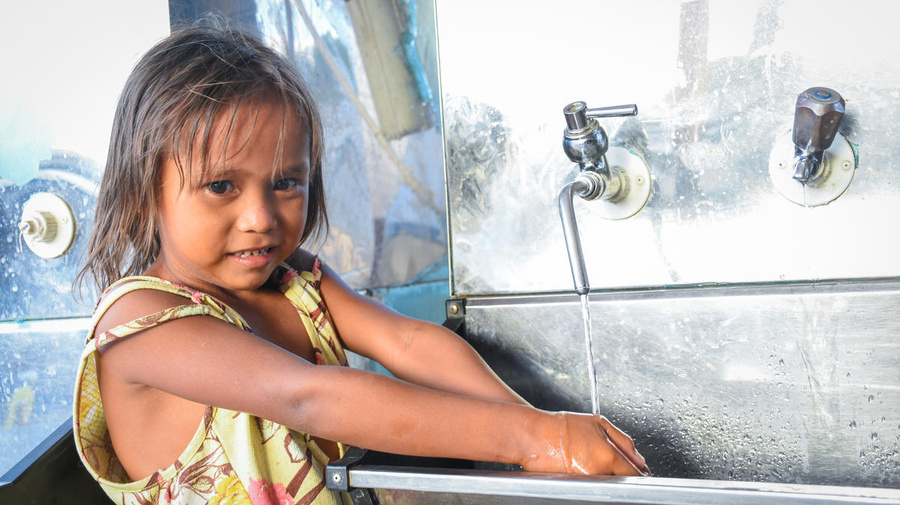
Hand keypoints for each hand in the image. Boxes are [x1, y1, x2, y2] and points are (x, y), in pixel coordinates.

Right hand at [522, 412, 649, 475]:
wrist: (534, 435)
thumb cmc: (562, 427)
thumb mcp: (599, 423)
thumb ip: (624, 441)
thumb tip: (639, 459)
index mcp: (608, 456)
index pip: (636, 474)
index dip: (640, 472)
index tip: (640, 471)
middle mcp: (599, 473)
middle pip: (624, 483)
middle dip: (625, 475)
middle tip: (617, 464)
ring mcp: (587, 483)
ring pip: (609, 485)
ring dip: (609, 476)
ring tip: (594, 461)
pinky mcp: (575, 488)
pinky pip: (593, 487)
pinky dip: (594, 479)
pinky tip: (584, 466)